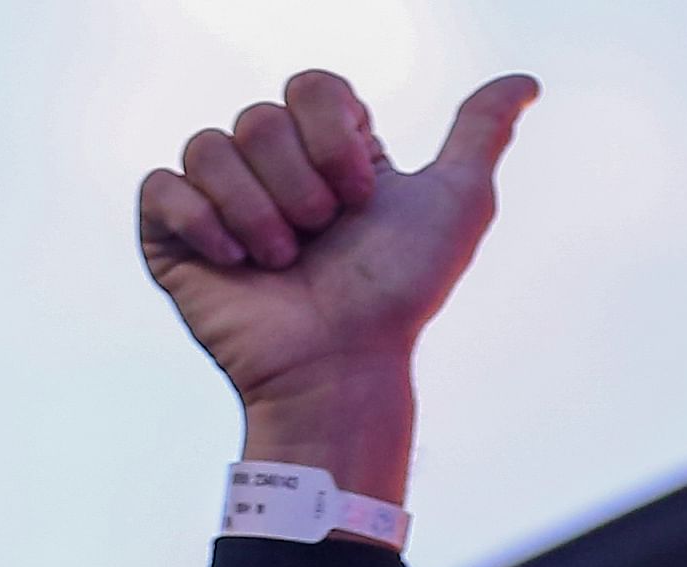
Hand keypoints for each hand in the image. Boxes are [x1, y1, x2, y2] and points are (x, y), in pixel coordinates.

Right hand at [137, 70, 535, 499]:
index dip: (336, 139)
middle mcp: (270, 164)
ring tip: (283, 261)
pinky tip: (237, 263)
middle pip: (260, 116)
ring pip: (209, 145)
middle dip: (302, 186)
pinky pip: (161, 185)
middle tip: (322, 237)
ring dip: (259, 212)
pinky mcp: (171, 232)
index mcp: (327, 147)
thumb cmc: (401, 293)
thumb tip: (525, 82)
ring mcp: (216, 196)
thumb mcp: (458, 204)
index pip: (313, 86)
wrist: (344, 363)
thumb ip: (482, 134)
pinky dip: (204, 223)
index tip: (363, 197)